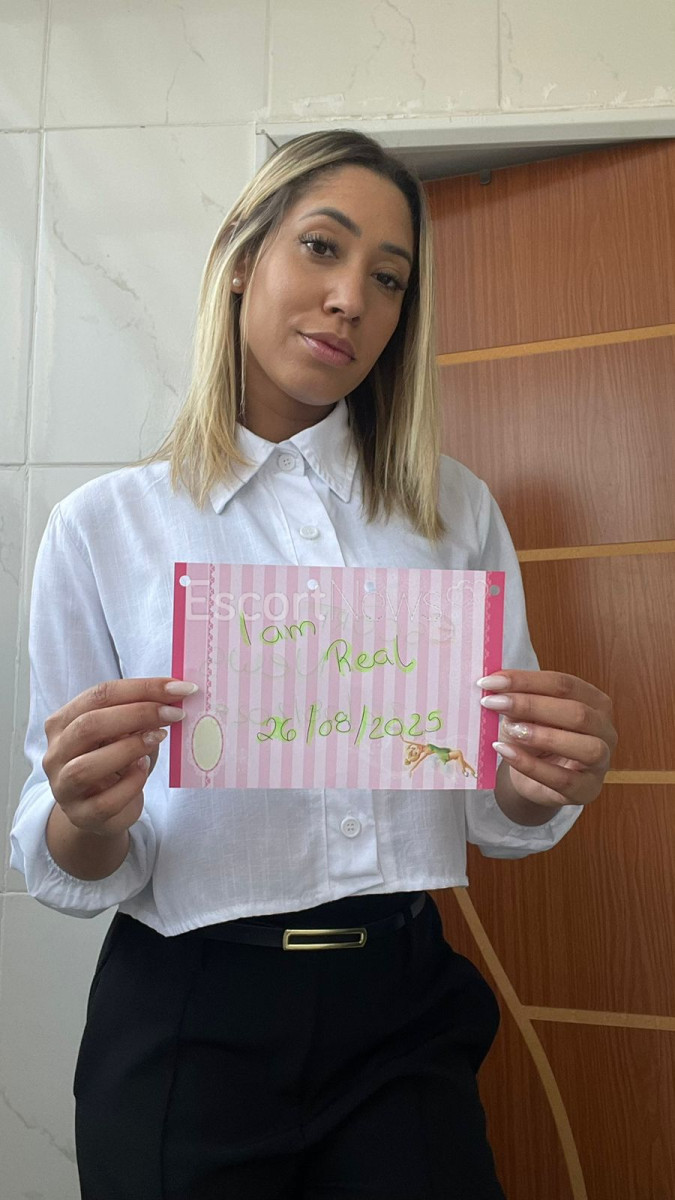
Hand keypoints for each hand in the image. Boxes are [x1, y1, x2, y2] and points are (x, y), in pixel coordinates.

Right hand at [42, 677, 196, 836]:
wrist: (102, 810)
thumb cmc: (115, 763)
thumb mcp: (124, 732)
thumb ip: (139, 714)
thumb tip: (173, 696)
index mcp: (63, 722)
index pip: (99, 695)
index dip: (142, 688)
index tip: (178, 688)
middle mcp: (56, 753)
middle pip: (89, 725)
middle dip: (138, 714)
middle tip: (174, 713)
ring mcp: (64, 787)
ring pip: (86, 766)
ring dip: (129, 748)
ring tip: (158, 739)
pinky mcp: (82, 815)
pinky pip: (106, 801)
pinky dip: (131, 783)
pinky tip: (144, 770)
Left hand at [479, 670, 616, 808]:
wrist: (532, 781)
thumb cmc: (532, 741)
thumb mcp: (523, 715)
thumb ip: (517, 700)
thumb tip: (497, 686)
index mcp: (594, 701)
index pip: (564, 684)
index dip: (527, 680)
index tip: (492, 680)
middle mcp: (605, 728)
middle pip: (576, 712)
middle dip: (531, 705)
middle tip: (493, 702)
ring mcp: (601, 762)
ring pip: (584, 746)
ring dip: (543, 736)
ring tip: (510, 729)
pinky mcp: (587, 789)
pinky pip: (563, 779)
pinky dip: (531, 765)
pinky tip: (506, 752)